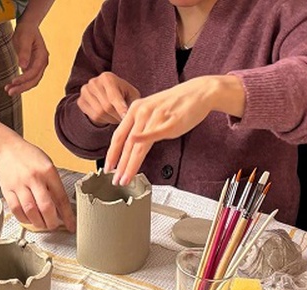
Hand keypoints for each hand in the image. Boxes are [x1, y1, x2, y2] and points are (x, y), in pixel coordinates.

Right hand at [0, 140, 75, 231]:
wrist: (6, 149)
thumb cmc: (29, 158)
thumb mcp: (48, 165)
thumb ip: (54, 185)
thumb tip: (61, 208)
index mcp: (48, 171)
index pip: (61, 198)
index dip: (67, 216)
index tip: (71, 226)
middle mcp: (34, 178)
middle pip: (45, 207)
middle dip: (52, 222)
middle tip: (54, 226)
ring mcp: (19, 184)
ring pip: (30, 211)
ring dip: (38, 223)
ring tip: (42, 224)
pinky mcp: (7, 190)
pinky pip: (16, 209)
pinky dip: (24, 219)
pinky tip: (29, 219)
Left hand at [6, 21, 48, 95]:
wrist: (28, 26)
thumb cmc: (26, 30)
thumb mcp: (23, 38)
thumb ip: (24, 52)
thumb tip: (22, 66)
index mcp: (42, 56)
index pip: (34, 72)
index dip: (24, 78)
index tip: (13, 81)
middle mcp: (42, 63)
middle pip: (34, 80)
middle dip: (22, 87)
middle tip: (9, 93)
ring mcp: (38, 66)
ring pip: (31, 81)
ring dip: (21, 87)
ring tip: (8, 91)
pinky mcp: (32, 67)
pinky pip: (27, 78)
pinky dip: (20, 83)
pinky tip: (11, 86)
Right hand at [77, 72, 139, 125]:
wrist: (106, 92)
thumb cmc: (123, 93)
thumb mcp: (131, 94)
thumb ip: (132, 102)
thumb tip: (129, 115)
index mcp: (107, 77)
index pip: (113, 96)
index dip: (120, 108)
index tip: (125, 117)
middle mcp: (94, 82)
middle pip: (106, 106)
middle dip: (117, 116)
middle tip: (124, 120)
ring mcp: (85, 91)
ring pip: (99, 113)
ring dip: (111, 119)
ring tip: (117, 118)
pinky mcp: (80, 101)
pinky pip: (93, 116)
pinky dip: (103, 120)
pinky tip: (108, 116)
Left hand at [105, 76, 244, 185]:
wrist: (198, 92)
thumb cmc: (176, 103)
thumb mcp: (152, 111)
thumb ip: (140, 126)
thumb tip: (130, 143)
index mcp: (135, 109)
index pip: (119, 136)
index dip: (112, 154)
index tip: (108, 167)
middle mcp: (142, 111)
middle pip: (126, 143)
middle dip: (120, 165)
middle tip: (115, 179)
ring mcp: (155, 116)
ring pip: (138, 144)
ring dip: (130, 164)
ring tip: (126, 177)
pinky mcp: (170, 122)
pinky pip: (155, 133)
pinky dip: (144, 139)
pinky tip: (136, 148)